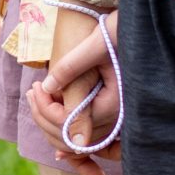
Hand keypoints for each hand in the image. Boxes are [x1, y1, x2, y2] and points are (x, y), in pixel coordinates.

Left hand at [28, 11, 119, 174]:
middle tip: (32, 91)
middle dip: (44, 117)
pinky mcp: (112, 116)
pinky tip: (55, 130)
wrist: (142, 32)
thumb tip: (47, 88)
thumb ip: (70, 68)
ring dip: (52, 125)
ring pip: (77, 142)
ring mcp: (116, 121)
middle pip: (71, 138)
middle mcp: (117, 119)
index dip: (46, 108)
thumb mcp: (95, 46)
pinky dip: (70, 135)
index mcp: (113, 104)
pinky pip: (89, 137)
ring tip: (38, 98)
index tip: (36, 86)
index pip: (69, 123)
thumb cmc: (121, 34)